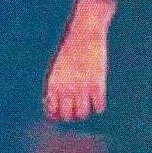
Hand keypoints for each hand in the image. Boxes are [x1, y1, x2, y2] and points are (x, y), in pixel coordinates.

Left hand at [44, 0, 109, 122]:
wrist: (84, 36)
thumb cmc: (69, 54)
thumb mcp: (57, 70)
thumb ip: (55, 88)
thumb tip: (53, 106)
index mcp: (53, 85)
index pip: (52, 112)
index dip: (57, 116)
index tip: (62, 112)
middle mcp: (66, 89)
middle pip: (68, 116)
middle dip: (72, 116)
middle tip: (76, 109)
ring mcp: (82, 87)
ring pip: (83, 114)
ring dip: (85, 112)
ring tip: (87, 105)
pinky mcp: (98, 84)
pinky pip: (98, 106)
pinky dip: (98, 106)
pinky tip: (97, 99)